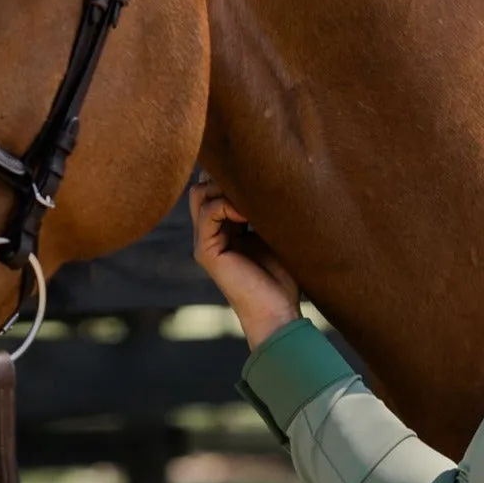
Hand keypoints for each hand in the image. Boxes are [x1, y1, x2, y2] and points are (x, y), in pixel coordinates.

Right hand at [189, 170, 301, 348]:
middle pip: (202, 185)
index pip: (215, 187)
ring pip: (199, 194)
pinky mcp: (206, 252)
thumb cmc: (283, 278)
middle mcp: (211, 232)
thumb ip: (265, 208)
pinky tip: (248, 215)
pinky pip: (208, 213)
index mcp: (226, 227)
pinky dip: (227, 205)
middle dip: (224, 175)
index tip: (259, 170)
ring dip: (225, 188)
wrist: (278, 312)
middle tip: (254, 181)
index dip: (232, 173)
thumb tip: (268, 174)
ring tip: (252, 198)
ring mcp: (206, 242)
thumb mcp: (275, 233)